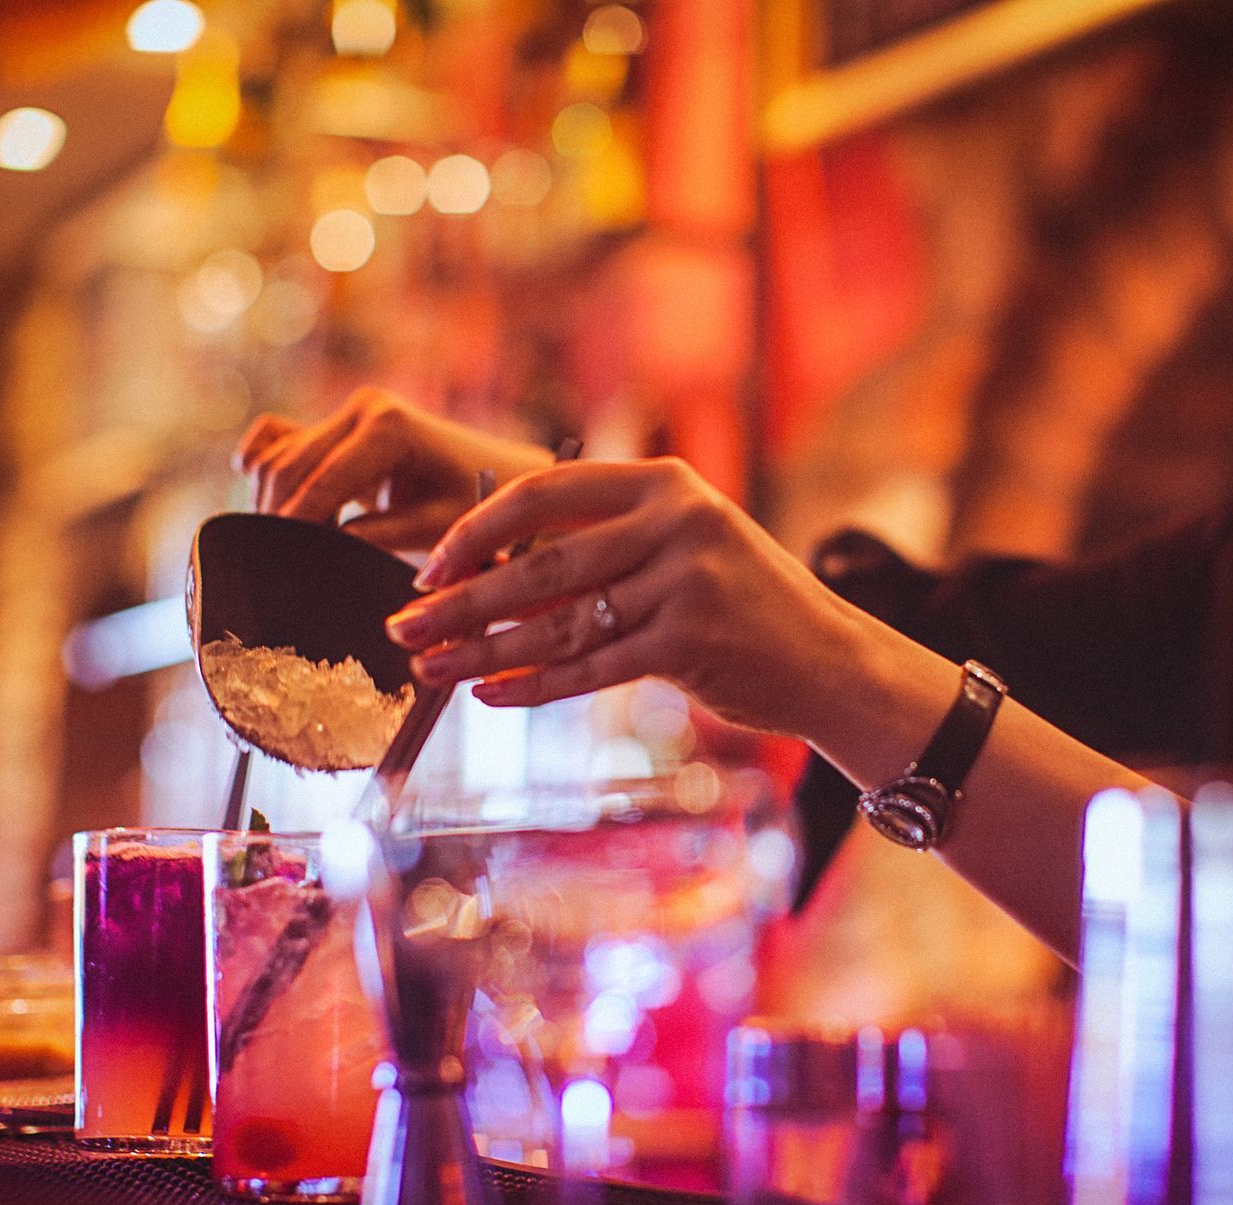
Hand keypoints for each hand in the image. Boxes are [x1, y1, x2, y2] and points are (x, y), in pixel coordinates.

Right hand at [232, 388, 555, 551]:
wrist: (495, 474)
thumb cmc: (474, 504)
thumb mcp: (432, 528)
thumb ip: (376, 538)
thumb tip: (320, 552)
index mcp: (389, 427)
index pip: (322, 482)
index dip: (295, 526)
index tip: (275, 566)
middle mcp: (362, 407)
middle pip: (288, 467)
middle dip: (276, 517)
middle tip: (274, 566)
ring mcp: (345, 411)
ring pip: (276, 457)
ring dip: (271, 502)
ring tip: (289, 547)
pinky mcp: (333, 423)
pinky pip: (275, 441)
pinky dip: (264, 472)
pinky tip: (276, 511)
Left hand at [382, 457, 867, 738]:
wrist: (829, 660)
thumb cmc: (742, 607)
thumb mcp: (681, 549)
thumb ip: (602, 549)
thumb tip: (489, 578)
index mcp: (663, 482)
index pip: (544, 490)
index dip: (476, 529)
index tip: (428, 566)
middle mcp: (676, 520)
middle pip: (539, 563)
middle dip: (461, 601)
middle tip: (403, 628)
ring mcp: (686, 580)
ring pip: (557, 622)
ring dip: (483, 651)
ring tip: (432, 670)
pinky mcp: (691, 641)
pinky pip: (591, 667)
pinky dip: (534, 686)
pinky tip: (491, 695)